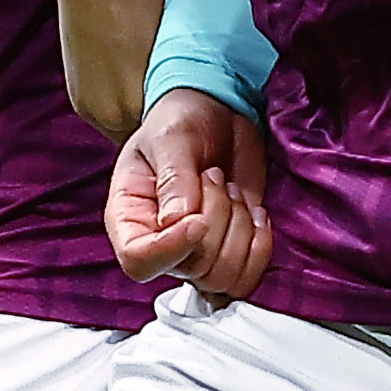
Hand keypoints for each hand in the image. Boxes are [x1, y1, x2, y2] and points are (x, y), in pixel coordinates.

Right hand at [107, 86, 275, 302]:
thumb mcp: (171, 138)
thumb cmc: (180, 122)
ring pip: (223, 276)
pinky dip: (260, 246)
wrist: (215, 113)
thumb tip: (179, 220)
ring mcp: (196, 252)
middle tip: (214, 175)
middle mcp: (159, 243)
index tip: (198, 219)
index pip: (139, 261)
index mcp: (129, 217)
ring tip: (230, 191)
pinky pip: (248, 276)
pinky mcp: (229, 250)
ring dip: (239, 230)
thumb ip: (173, 177)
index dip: (171, 249)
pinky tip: (256, 212)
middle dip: (216, 219)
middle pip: (191, 268)